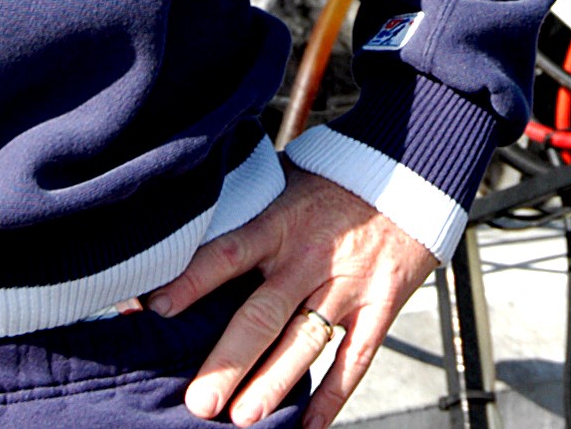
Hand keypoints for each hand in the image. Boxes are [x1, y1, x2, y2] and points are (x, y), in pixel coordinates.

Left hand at [148, 165, 438, 428]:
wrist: (412, 169)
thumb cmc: (337, 179)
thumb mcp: (287, 180)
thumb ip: (247, 210)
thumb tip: (187, 228)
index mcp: (282, 223)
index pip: (229, 253)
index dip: (193, 280)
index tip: (158, 309)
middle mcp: (311, 258)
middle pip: (263, 314)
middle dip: (229, 361)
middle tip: (200, 401)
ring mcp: (349, 284)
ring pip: (306, 342)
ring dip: (274, 383)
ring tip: (244, 418)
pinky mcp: (381, 304)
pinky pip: (356, 357)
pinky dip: (333, 396)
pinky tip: (308, 426)